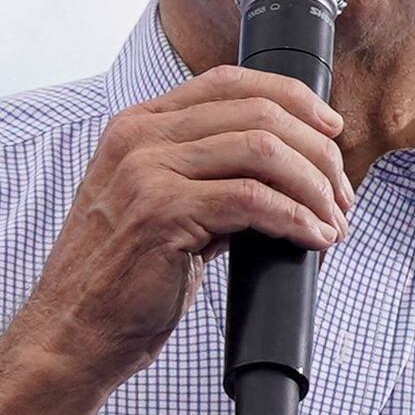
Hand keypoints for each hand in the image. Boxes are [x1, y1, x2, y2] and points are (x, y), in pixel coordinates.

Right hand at [19, 68, 352, 383]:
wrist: (73, 333)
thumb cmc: (118, 279)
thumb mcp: (156, 205)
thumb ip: (204, 174)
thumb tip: (283, 169)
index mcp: (136, 126)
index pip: (228, 81)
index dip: (292, 98)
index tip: (330, 128)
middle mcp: (137, 138)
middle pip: (257, 113)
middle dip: (317, 151)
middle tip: (340, 191)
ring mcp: (146, 173)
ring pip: (262, 151)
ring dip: (313, 186)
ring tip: (332, 219)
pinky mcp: (162, 213)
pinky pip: (252, 201)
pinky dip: (296, 220)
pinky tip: (312, 239)